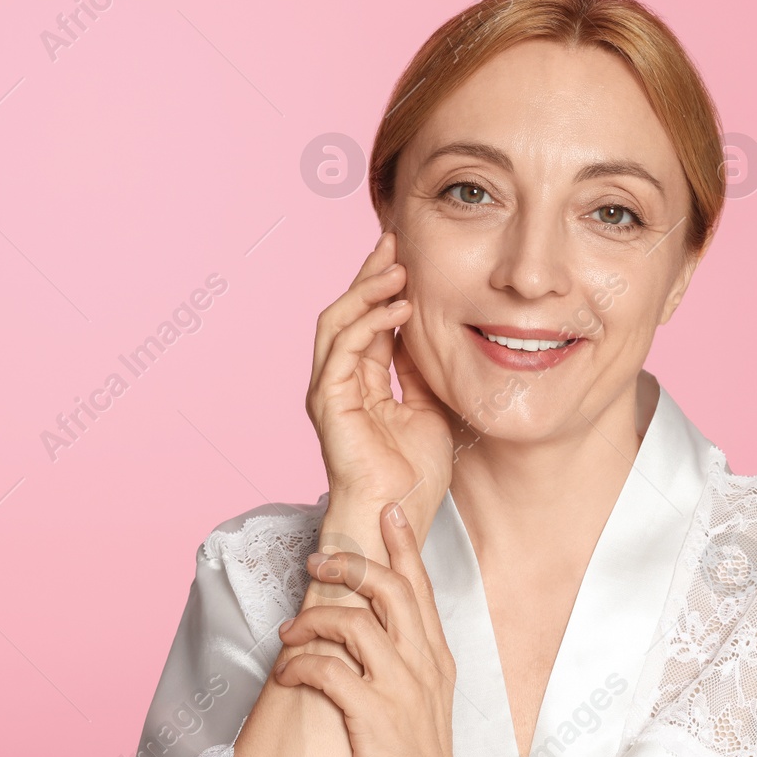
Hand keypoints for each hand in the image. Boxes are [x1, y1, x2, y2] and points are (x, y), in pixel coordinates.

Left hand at [274, 502, 471, 756]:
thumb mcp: (425, 698)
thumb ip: (406, 660)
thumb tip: (373, 630)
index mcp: (436, 655)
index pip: (420, 585)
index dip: (403, 544)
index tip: (389, 509)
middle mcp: (422, 663)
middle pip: (389, 587)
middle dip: (350, 563)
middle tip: (318, 559)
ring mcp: (400, 687)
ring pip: (354, 621)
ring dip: (313, 618)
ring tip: (290, 631)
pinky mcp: (373, 715)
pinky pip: (329, 669)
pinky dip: (301, 664)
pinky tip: (287, 674)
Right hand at [308, 231, 452, 525]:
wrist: (397, 514)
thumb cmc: (413, 475)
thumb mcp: (428, 407)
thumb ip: (418, 372)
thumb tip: (424, 335)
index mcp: (359, 382)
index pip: (366, 321)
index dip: (382, 287)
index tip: (404, 255)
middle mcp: (338, 381)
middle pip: (346, 312)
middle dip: (369, 274)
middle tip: (393, 242)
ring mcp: (329, 390)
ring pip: (337, 322)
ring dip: (366, 290)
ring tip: (397, 268)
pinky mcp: (329, 401)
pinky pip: (343, 349)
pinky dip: (368, 323)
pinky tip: (398, 308)